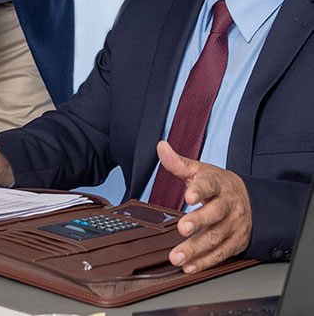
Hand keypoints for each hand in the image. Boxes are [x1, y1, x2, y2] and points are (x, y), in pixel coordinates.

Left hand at [156, 141, 251, 272]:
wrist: (251, 199)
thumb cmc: (219, 184)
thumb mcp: (200, 170)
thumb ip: (178, 162)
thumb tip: (161, 147)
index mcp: (219, 184)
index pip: (209, 185)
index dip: (199, 190)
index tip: (188, 195)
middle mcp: (229, 205)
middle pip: (214, 214)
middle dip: (198, 222)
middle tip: (182, 228)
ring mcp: (234, 225)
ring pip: (216, 238)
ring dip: (196, 249)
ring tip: (177, 256)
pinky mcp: (236, 242)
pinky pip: (221, 254)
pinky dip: (205, 262)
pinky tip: (190, 266)